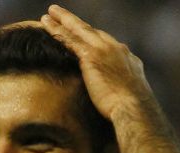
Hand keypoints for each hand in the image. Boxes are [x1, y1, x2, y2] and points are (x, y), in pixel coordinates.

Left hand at [40, 5, 153, 120]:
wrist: (134, 109)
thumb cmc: (133, 112)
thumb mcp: (132, 96)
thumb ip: (123, 89)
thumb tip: (118, 94)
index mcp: (127, 58)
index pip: (107, 43)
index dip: (93, 37)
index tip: (83, 33)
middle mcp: (116, 49)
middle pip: (92, 32)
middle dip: (76, 23)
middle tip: (61, 14)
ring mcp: (104, 50)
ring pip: (79, 30)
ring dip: (63, 20)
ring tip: (50, 13)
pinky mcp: (91, 56)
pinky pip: (69, 39)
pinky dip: (57, 30)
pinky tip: (46, 24)